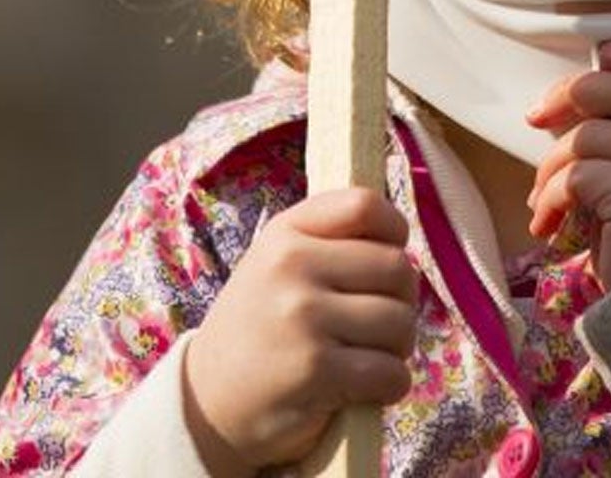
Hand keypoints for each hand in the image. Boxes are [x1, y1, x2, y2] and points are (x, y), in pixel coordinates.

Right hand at [181, 187, 416, 476]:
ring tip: (371, 357)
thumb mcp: (277, 264)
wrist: (207, 404)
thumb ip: (329, 242)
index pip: (365, 205)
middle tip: (380, 324)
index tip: (388, 257)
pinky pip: (389, 372)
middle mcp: (292, 265)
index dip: (394, 231)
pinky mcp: (315, 369)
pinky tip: (369, 389)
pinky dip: (391, 385)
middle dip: (402, 300)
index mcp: (286, 232)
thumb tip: (402, 244)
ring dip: (398, 347)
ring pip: (400, 321)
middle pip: (396, 267)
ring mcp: (303, 316)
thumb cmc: (259, 328)